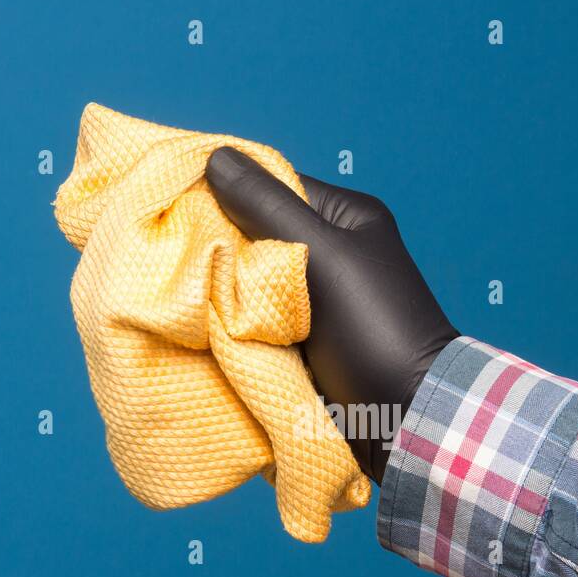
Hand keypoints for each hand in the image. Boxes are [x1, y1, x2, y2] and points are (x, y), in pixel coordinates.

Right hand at [205, 147, 458, 482]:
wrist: (406, 419)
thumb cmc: (374, 328)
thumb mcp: (321, 256)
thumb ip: (267, 206)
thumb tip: (216, 157)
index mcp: (346, 219)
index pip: (272, 186)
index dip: (224, 193)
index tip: (174, 203)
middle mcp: (332, 254)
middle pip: (256, 237)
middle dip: (217, 248)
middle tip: (171, 255)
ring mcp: (316, 303)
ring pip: (250, 285)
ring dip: (220, 294)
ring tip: (177, 293)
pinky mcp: (301, 345)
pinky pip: (255, 325)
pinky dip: (231, 329)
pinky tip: (198, 329)